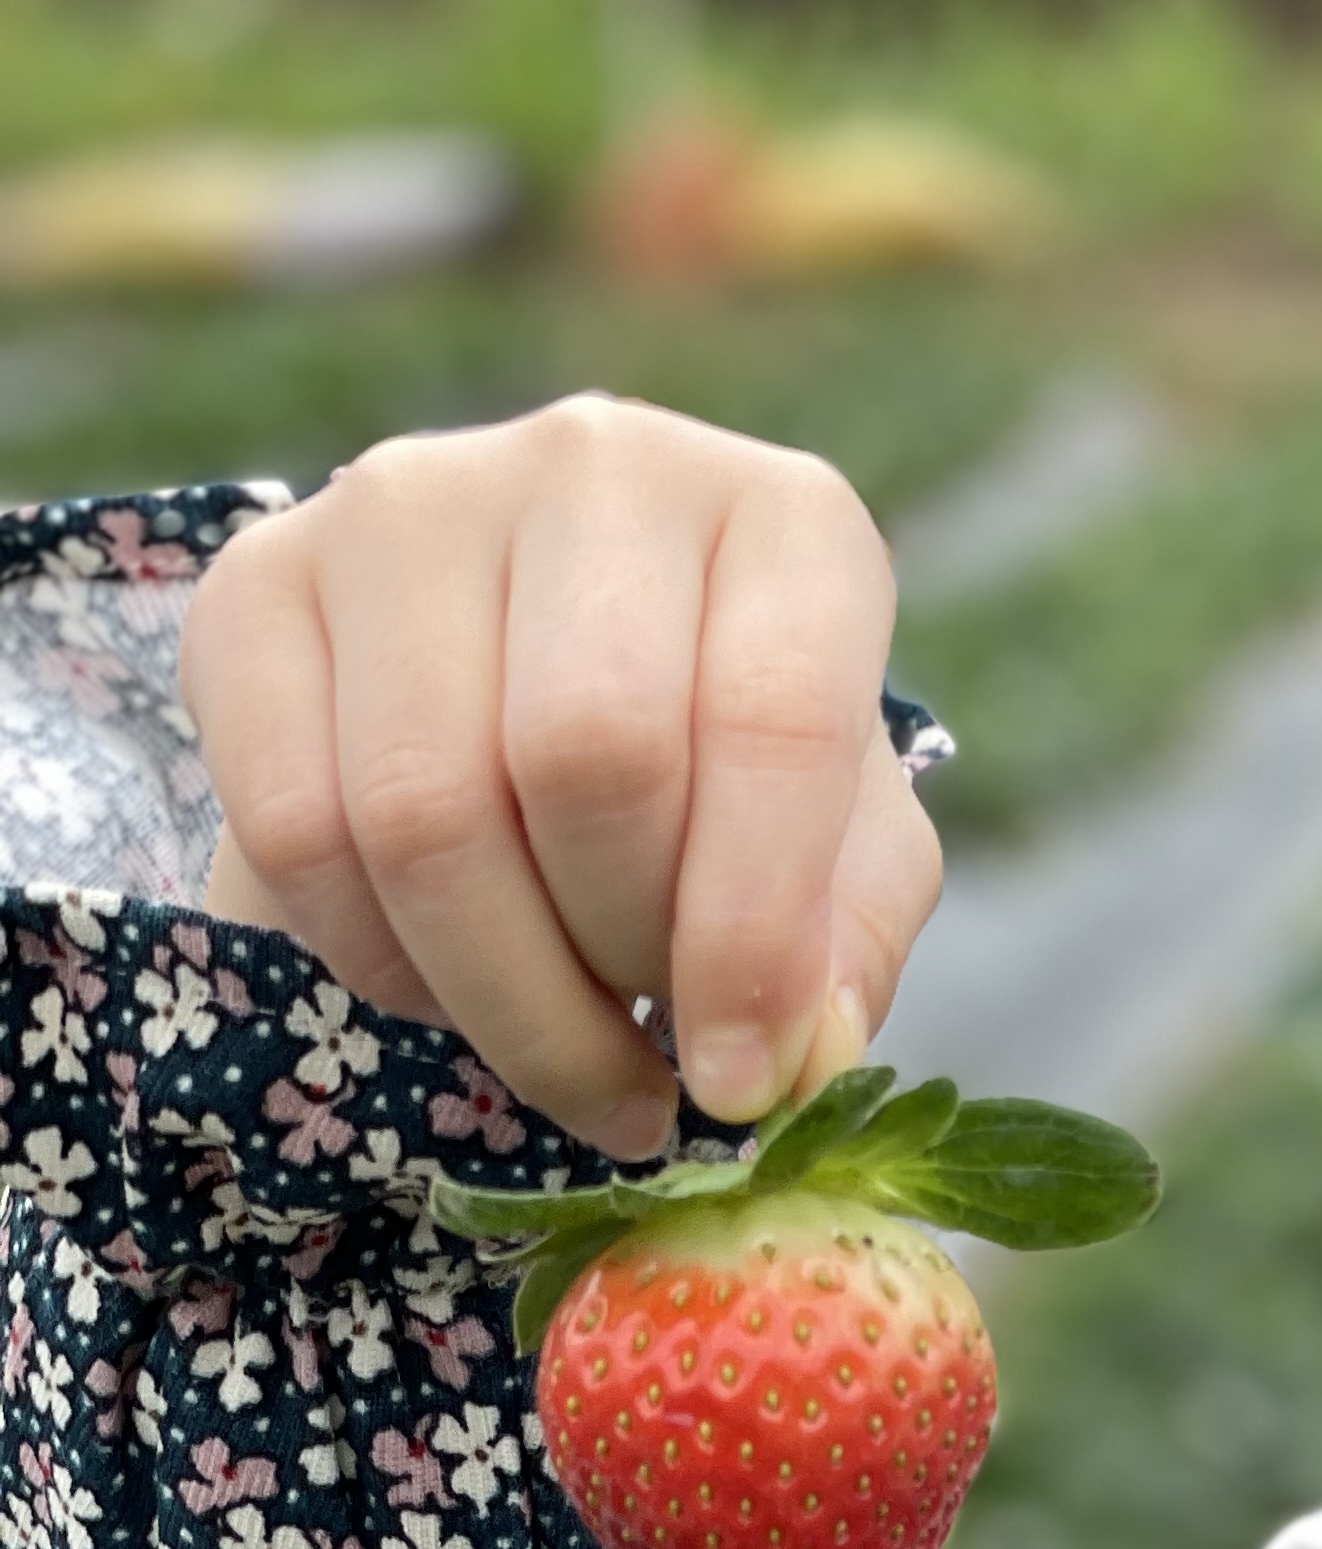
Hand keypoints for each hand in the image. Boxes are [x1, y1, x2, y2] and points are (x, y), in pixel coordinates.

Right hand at [179, 394, 942, 1156]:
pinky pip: (295, 830)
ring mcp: (405, 505)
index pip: (774, 715)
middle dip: (618, 959)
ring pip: (428, 812)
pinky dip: (376, 962)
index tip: (736, 1083)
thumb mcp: (839, 853)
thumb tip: (795, 1050)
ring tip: (560, 1040)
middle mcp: (596, 465)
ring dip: (502, 990)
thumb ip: (841, 940)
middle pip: (589, 760)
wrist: (531, 694)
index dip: (751, 934)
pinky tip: (446, 981)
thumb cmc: (725, 777)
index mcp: (782, 519)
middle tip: (642, 1050)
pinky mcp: (254, 582)